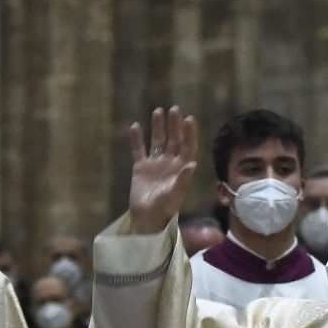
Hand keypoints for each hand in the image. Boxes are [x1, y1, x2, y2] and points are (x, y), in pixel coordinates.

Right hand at [124, 104, 199, 232]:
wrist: (147, 218)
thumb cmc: (165, 208)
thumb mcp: (175, 194)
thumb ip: (183, 178)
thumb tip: (192, 163)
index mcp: (181, 168)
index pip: (187, 146)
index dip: (189, 133)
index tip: (189, 119)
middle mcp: (169, 163)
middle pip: (173, 139)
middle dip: (174, 125)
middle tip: (174, 109)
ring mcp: (155, 164)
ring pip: (157, 141)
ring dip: (158, 127)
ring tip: (157, 111)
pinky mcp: (140, 168)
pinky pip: (139, 150)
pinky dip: (137, 139)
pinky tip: (135, 126)